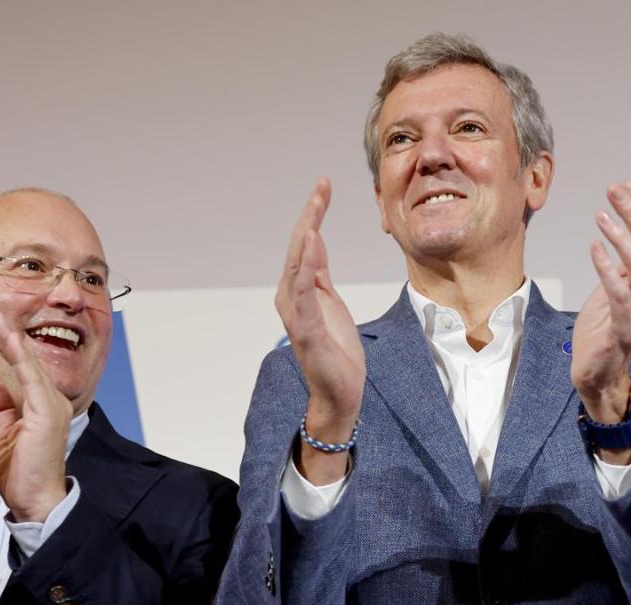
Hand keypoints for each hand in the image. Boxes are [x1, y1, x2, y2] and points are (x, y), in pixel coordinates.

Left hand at [0, 311, 70, 521]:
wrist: (36, 500)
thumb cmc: (23, 473)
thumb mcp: (7, 435)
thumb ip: (3, 409)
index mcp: (43, 407)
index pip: (24, 368)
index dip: (8, 345)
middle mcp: (53, 402)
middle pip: (28, 360)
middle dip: (8, 334)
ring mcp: (53, 406)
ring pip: (30, 362)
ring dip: (11, 337)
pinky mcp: (47, 413)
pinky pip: (31, 377)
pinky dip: (19, 355)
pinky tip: (7, 337)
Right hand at [276, 178, 363, 483]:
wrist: (340, 392)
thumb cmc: (337, 351)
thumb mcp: (330, 302)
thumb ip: (318, 274)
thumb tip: (314, 243)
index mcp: (299, 289)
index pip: (306, 243)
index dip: (314, 213)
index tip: (324, 185)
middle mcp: (290, 297)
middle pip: (298, 247)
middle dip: (310, 214)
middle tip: (322, 185)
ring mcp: (295, 312)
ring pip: (297, 263)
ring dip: (306, 233)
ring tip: (316, 206)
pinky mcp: (305, 328)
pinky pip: (303, 291)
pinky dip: (305, 265)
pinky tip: (312, 243)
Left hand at [571, 182, 630, 424]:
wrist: (596, 375)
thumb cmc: (602, 331)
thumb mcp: (614, 290)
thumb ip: (623, 266)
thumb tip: (623, 234)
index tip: (629, 186)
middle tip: (614, 191)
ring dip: (622, 237)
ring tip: (601, 216)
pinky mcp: (625, 331)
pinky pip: (620, 294)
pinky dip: (607, 268)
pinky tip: (593, 248)